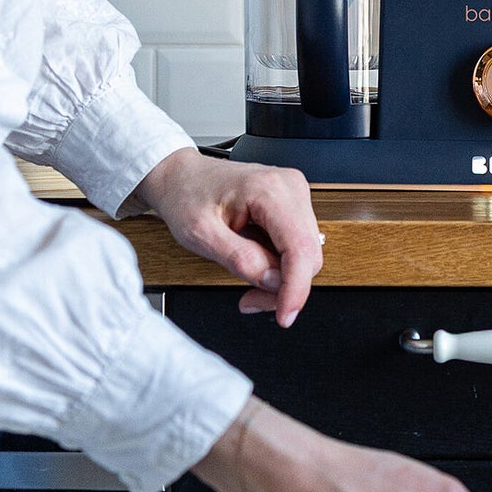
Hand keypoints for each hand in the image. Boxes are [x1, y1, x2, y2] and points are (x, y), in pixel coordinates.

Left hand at [133, 149, 321, 326]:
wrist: (182, 176)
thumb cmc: (187, 195)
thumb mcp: (200, 234)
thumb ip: (240, 259)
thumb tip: (272, 281)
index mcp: (269, 190)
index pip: (301, 249)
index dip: (296, 289)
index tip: (284, 315)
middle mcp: (290, 188)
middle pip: (309, 255)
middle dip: (283, 287)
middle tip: (250, 300)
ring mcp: (294, 195)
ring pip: (307, 254)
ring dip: (281, 278)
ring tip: (249, 281)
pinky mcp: (292, 205)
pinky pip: (298, 246)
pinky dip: (280, 266)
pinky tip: (257, 266)